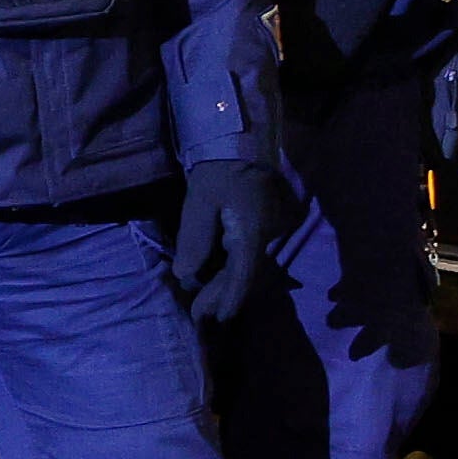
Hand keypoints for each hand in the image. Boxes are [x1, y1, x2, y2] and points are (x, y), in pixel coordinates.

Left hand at [164, 144, 305, 325]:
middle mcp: (268, 235)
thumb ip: (194, 239)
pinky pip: (250, 254)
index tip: (220, 319)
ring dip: (228, 284)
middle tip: (202, 315)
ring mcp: (271, 229)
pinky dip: (234, 269)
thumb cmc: (219, 168)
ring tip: (206, 304)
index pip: (243, 274)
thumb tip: (186, 276)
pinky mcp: (267, 224)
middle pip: (246, 274)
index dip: (230, 299)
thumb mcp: (199, 201)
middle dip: (223, 296)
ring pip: (249, 265)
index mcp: (252, 231)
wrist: (242, 139)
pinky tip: (218, 280)